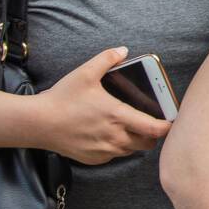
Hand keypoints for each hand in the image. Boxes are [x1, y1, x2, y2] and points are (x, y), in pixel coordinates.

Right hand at [34, 47, 173, 164]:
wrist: (38, 124)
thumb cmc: (62, 99)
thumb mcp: (85, 73)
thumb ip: (107, 59)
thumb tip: (123, 50)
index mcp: (117, 116)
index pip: (154, 129)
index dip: (167, 127)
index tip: (171, 121)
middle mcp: (114, 136)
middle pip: (148, 143)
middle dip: (153, 134)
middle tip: (151, 123)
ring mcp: (105, 150)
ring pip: (132, 150)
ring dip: (136, 141)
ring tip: (130, 127)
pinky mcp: (95, 158)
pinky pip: (115, 155)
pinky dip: (118, 147)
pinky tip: (110, 134)